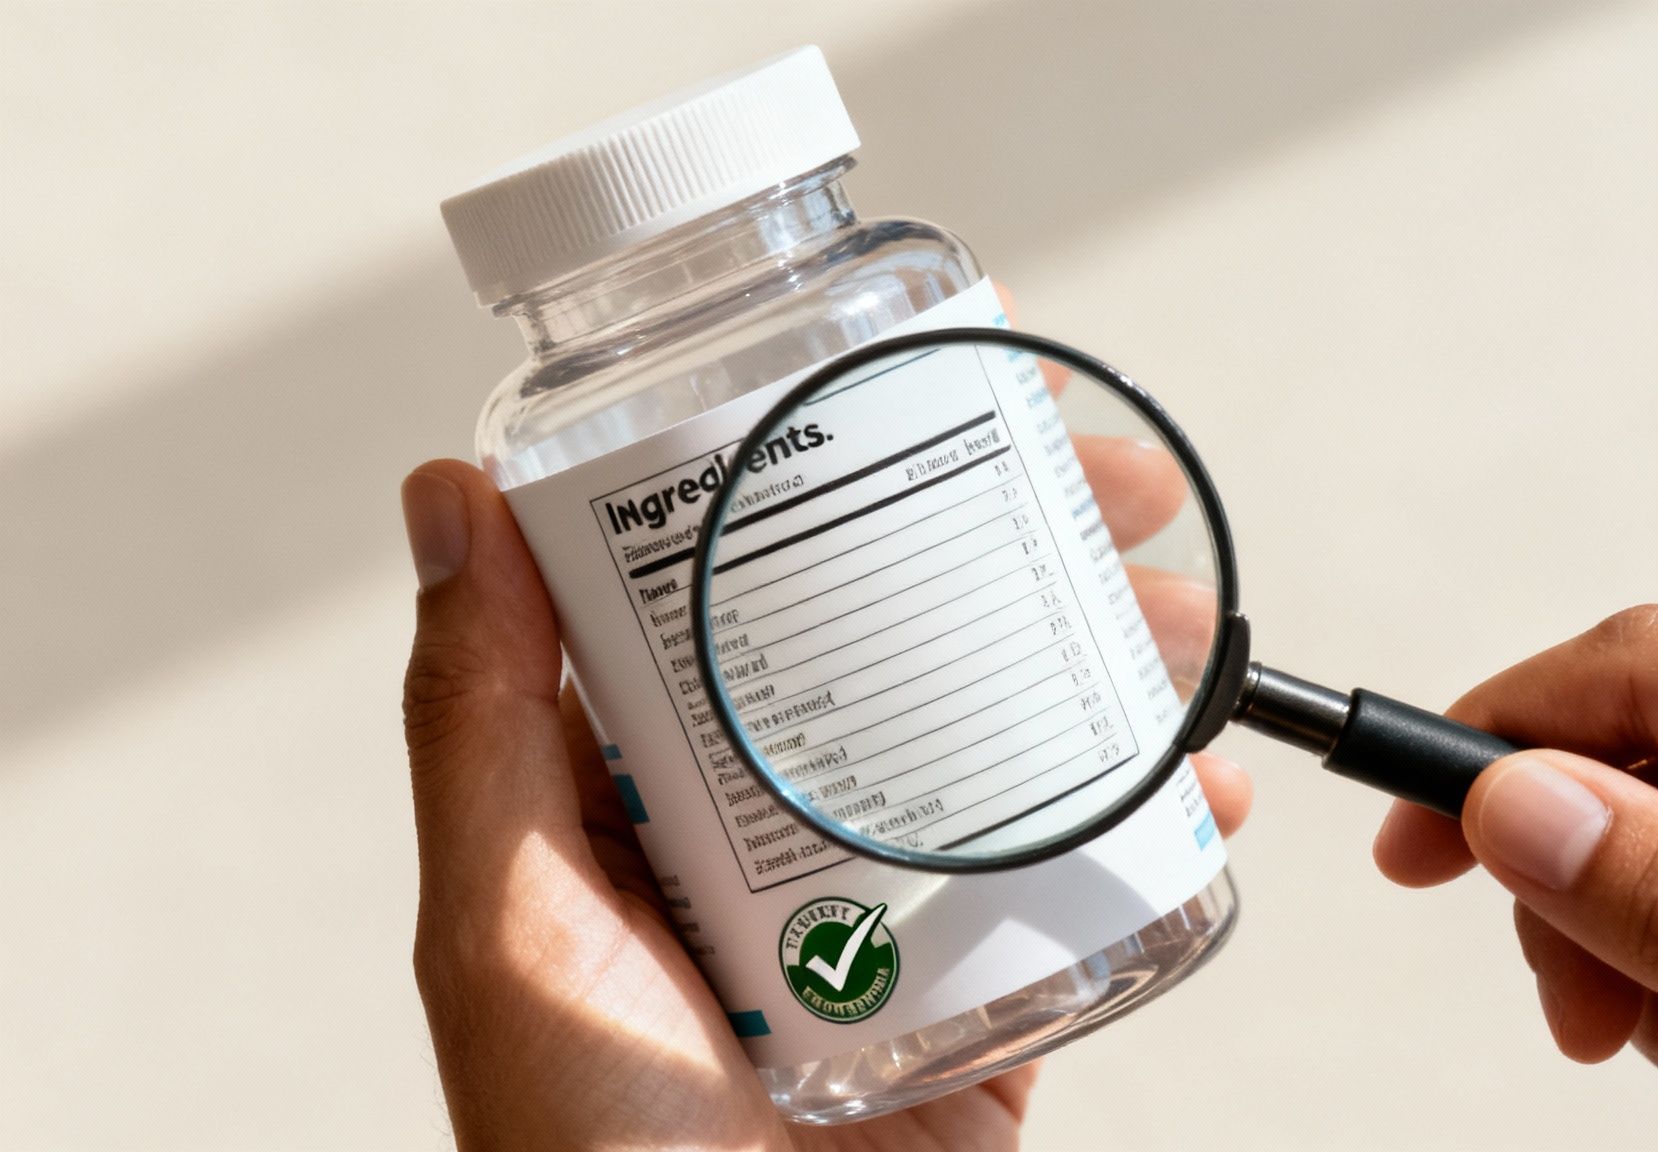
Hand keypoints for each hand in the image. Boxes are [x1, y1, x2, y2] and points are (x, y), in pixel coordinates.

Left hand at [399, 459, 1249, 1150]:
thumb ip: (477, 728)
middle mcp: (771, 830)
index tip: (940, 384)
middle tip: (1118, 490)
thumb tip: (445, 498)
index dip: (845, 463)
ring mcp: (885, 909)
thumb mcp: (510, 934)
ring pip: (1012, 736)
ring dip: (1118, 662)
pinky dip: (1158, 820)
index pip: (743, 578)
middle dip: (1028, 543)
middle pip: (907, 637)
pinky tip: (1204, 782)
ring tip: (1189, 627)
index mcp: (647, 792)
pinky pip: (1079, 876)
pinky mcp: (982, 992)